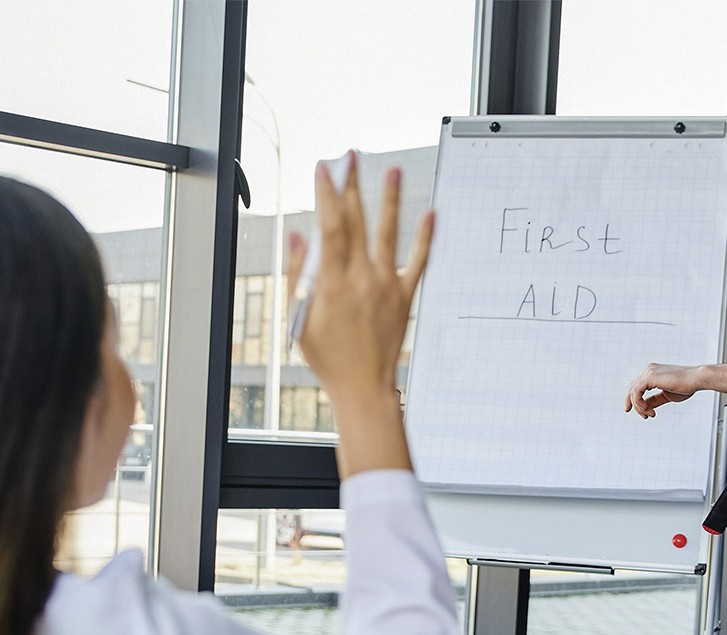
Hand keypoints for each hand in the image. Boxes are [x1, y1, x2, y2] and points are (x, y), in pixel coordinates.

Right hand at [287, 155, 433, 401]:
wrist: (362, 386)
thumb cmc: (327, 357)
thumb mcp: (299, 317)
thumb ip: (296, 274)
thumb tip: (297, 235)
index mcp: (332, 283)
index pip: (329, 227)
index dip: (326, 194)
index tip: (323, 169)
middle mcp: (361, 278)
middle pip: (356, 221)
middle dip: (352, 185)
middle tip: (350, 157)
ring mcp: (385, 285)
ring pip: (387, 234)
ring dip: (389, 199)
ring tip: (392, 170)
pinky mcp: (403, 296)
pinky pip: (417, 262)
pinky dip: (424, 238)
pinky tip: (430, 213)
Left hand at [625, 363, 702, 418]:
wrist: (697, 380)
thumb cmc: (686, 386)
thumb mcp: (666, 396)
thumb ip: (654, 400)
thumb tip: (645, 407)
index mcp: (652, 372)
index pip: (637, 386)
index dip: (635, 400)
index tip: (641, 413)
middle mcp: (649, 370)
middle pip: (633, 389)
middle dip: (636, 405)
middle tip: (645, 417)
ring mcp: (648, 372)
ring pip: (633, 392)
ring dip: (639, 407)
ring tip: (650, 414)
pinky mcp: (650, 376)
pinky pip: (636, 392)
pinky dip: (639, 403)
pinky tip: (648, 410)